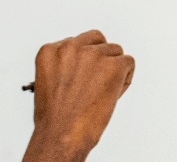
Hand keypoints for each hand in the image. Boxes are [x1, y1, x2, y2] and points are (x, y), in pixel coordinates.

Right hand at [22, 30, 134, 161]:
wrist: (61, 133)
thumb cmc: (54, 117)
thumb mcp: (48, 82)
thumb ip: (64, 65)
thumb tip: (84, 64)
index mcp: (50, 50)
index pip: (78, 42)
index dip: (84, 60)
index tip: (85, 75)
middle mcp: (70, 47)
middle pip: (98, 41)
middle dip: (101, 58)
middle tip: (98, 81)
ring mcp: (93, 55)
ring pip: (115, 51)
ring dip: (113, 69)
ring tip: (102, 92)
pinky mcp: (113, 65)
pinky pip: (128, 62)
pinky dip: (125, 78)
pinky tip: (113, 93)